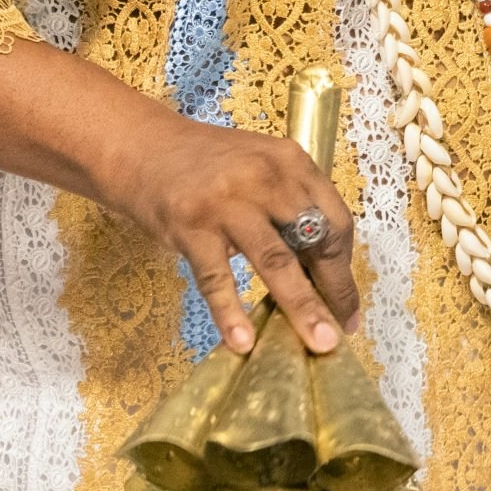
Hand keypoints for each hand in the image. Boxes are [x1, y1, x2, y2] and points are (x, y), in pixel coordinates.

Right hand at [103, 113, 360, 356]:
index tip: (346, 301)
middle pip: (315, 240)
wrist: (144, 148)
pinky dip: (231, 313)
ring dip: (302, 306)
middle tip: (342, 332)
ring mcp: (228, 202)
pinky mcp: (191, 227)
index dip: (344, 266)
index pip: (336, 219)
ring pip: (276, 262)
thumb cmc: (209, 165)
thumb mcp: (261, 168)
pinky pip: (217, 278)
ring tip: (318, 341)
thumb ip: (291, 206)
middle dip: (335, 290)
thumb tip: (320, 272)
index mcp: (291, 162)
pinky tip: (243, 342)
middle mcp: (266, 178)